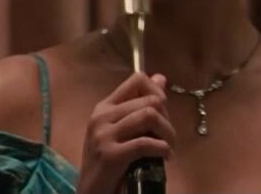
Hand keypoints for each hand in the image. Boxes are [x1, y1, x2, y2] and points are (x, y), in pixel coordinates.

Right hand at [75, 72, 174, 193]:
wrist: (91, 191)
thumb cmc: (107, 161)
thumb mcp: (121, 130)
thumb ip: (138, 105)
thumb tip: (160, 78)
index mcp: (104, 107)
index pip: (137, 80)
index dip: (157, 91)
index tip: (164, 110)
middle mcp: (102, 116)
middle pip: (149, 100)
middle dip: (167, 119)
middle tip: (169, 136)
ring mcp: (104, 135)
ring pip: (149, 116)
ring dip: (167, 133)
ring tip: (168, 147)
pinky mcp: (111, 155)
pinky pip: (145, 143)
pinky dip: (162, 148)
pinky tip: (165, 156)